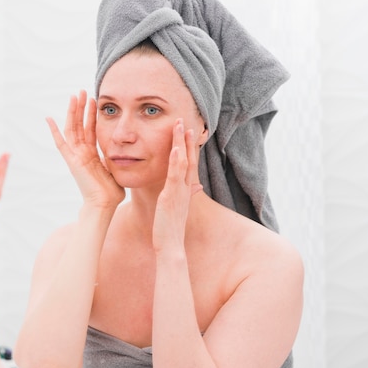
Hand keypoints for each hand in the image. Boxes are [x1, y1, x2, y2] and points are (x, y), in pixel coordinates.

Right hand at [46, 90, 124, 208]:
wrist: (104, 205)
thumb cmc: (111, 192)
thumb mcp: (116, 168)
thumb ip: (116, 158)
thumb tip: (126, 151)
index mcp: (92, 154)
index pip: (90, 129)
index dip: (91, 115)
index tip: (93, 100)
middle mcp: (82, 153)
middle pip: (79, 125)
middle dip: (80, 108)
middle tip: (82, 91)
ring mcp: (75, 156)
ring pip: (71, 129)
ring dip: (72, 112)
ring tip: (74, 96)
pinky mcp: (71, 161)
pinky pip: (61, 144)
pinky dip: (54, 131)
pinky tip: (49, 119)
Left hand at [152, 119, 200, 254]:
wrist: (171, 246)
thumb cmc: (171, 228)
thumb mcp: (179, 208)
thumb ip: (187, 195)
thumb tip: (197, 186)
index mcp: (185, 190)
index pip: (189, 164)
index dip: (190, 147)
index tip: (189, 131)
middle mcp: (186, 188)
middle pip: (189, 159)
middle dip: (187, 140)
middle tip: (185, 120)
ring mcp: (179, 192)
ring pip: (183, 163)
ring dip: (182, 144)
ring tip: (180, 126)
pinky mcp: (171, 197)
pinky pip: (175, 176)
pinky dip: (176, 162)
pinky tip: (175, 149)